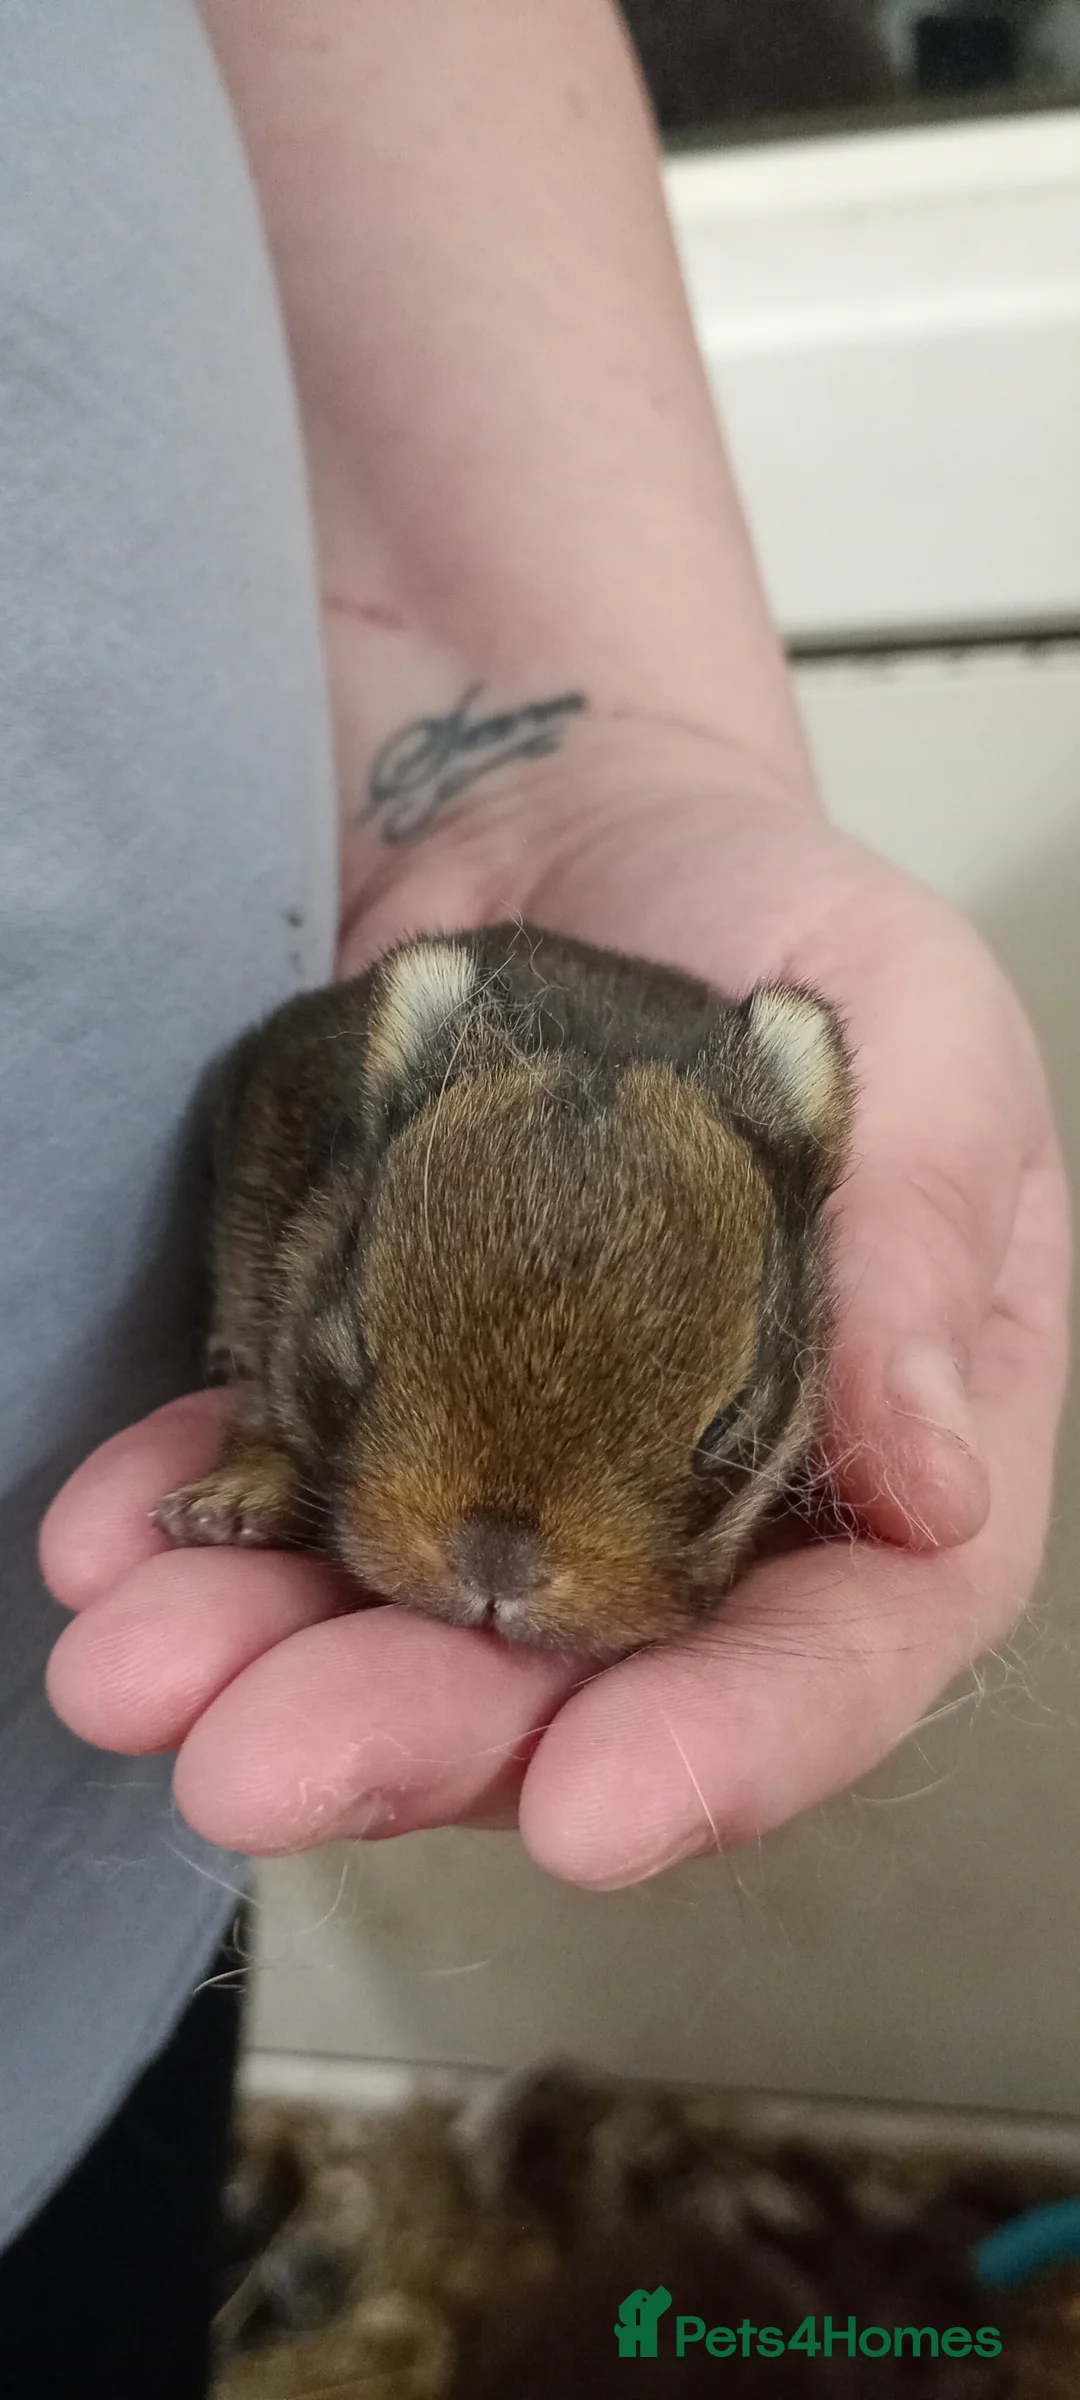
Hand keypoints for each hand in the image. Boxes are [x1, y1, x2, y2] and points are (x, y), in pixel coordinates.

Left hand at [42, 791, 1069, 1884]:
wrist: (573, 833)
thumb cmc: (779, 930)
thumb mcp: (914, 1029)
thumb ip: (933, 1230)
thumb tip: (935, 1485)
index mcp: (879, 1450)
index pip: (842, 1651)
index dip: (733, 1749)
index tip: (598, 1811)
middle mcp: (698, 1498)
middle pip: (581, 1682)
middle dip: (422, 1740)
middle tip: (268, 1763)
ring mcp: (518, 1459)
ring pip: (403, 1620)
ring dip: (261, 1664)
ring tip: (136, 1665)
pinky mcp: (375, 1389)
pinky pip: (278, 1489)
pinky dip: (190, 1520)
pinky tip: (113, 1535)